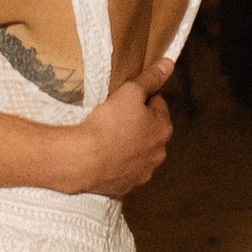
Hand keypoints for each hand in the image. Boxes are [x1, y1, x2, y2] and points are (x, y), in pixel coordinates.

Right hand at [57, 64, 173, 200]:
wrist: (83, 160)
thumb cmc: (108, 124)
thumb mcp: (130, 92)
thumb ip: (150, 79)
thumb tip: (168, 64)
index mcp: (163, 130)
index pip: (158, 105)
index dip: (141, 98)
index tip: (125, 99)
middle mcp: (158, 154)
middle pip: (150, 130)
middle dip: (137, 123)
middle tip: (115, 117)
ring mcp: (142, 173)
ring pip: (138, 152)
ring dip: (128, 145)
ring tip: (107, 137)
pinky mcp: (124, 187)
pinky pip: (123, 170)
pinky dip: (116, 163)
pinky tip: (103, 156)